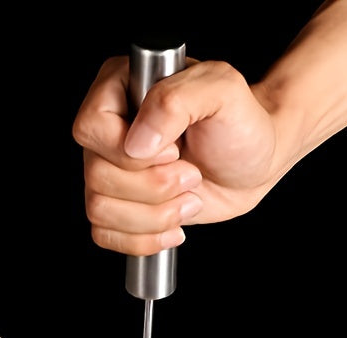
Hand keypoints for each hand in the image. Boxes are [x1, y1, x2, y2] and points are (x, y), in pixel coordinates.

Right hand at [72, 56, 280, 256]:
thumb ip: (176, 100)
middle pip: (97, 176)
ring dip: (154, 215)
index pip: (90, 128)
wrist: (257, 162)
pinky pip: (105, 235)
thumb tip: (137, 143)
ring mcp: (111, 172)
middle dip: (154, 187)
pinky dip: (144, 239)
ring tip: (188, 198)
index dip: (127, 151)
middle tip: (191, 175)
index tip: (172, 151)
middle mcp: (109, 132)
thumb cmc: (241, 122)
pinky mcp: (121, 207)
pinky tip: (174, 225)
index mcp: (120, 89)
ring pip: (100, 209)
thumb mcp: (221, 91)